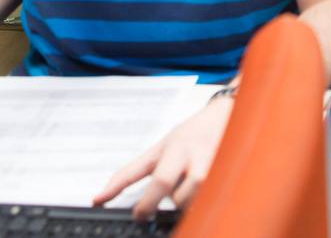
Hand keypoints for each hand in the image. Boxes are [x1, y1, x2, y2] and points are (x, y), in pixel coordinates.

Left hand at [94, 95, 233, 220]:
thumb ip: (129, 173)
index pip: (160, 181)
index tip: (138, 217)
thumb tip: (98, 199)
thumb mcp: (158, 149)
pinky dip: (204, 200)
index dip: (147, 205)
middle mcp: (199, 157)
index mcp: (177, 150)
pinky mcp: (233, 173)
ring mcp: (219, 166)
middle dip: (169, 206)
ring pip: (199, 200)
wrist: (230, 113)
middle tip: (151, 211)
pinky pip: (214, 198)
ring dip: (188, 202)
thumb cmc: (191, 133)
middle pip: (182, 196)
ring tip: (184, 192)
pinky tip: (203, 191)